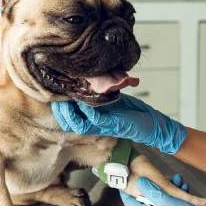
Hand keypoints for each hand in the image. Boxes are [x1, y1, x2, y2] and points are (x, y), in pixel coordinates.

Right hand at [50, 95, 187, 153]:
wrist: (152, 126)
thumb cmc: (133, 113)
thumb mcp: (112, 101)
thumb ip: (99, 94)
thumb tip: (88, 78)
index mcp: (93, 120)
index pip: (69, 118)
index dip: (58, 109)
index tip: (53, 94)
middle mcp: (95, 125)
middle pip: (68, 123)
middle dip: (59, 111)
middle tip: (54, 97)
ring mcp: (103, 127)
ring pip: (77, 125)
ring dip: (69, 113)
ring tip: (63, 102)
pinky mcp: (113, 125)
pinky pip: (95, 121)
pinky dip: (87, 111)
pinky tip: (83, 102)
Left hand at [120, 176, 205, 205]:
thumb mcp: (165, 202)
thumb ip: (151, 191)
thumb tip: (139, 182)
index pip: (131, 203)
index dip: (125, 192)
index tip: (122, 181)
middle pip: (149, 199)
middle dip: (155, 185)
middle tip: (157, 174)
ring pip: (164, 199)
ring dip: (170, 188)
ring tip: (179, 180)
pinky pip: (173, 203)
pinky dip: (177, 194)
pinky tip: (185, 189)